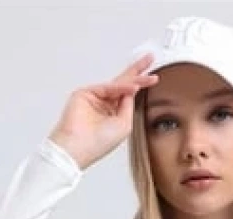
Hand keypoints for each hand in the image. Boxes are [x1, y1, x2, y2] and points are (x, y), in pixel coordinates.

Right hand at [48, 55, 158, 170]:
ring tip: (149, 77)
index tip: (154, 78)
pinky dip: (121, 87)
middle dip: (137, 71)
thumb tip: (132, 89)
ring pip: (117, 83)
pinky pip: (107, 87)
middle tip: (150, 58)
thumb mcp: (124, 125)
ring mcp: (94, 98)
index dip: (140, 86)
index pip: (128, 96)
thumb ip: (128, 105)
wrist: (78, 147)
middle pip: (123, 83)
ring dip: (133, 79)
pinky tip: (133, 88)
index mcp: (113, 115)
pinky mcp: (85, 93)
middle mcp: (104, 105)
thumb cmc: (98, 143)